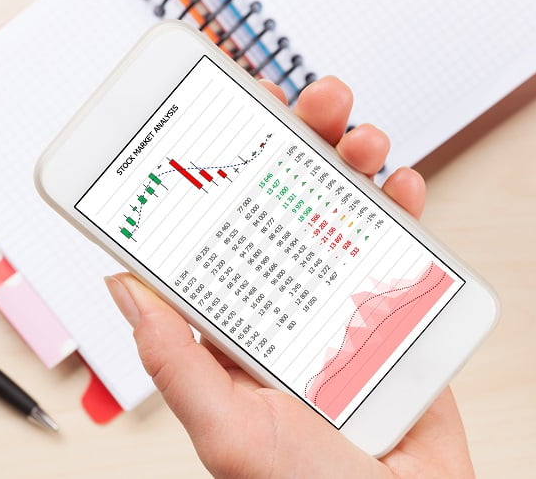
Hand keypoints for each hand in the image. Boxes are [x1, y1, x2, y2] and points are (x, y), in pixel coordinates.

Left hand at [106, 77, 474, 477]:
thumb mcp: (230, 430)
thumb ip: (178, 364)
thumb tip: (125, 291)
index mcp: (245, 324)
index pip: (230, 231)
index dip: (230, 172)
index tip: (236, 121)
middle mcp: (295, 304)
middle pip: (294, 205)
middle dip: (305, 144)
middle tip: (314, 105)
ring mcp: (352, 302)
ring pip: (351, 213)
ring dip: (356, 163)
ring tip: (361, 139)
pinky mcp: (404, 310)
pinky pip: (408, 247)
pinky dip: (410, 208)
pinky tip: (406, 187)